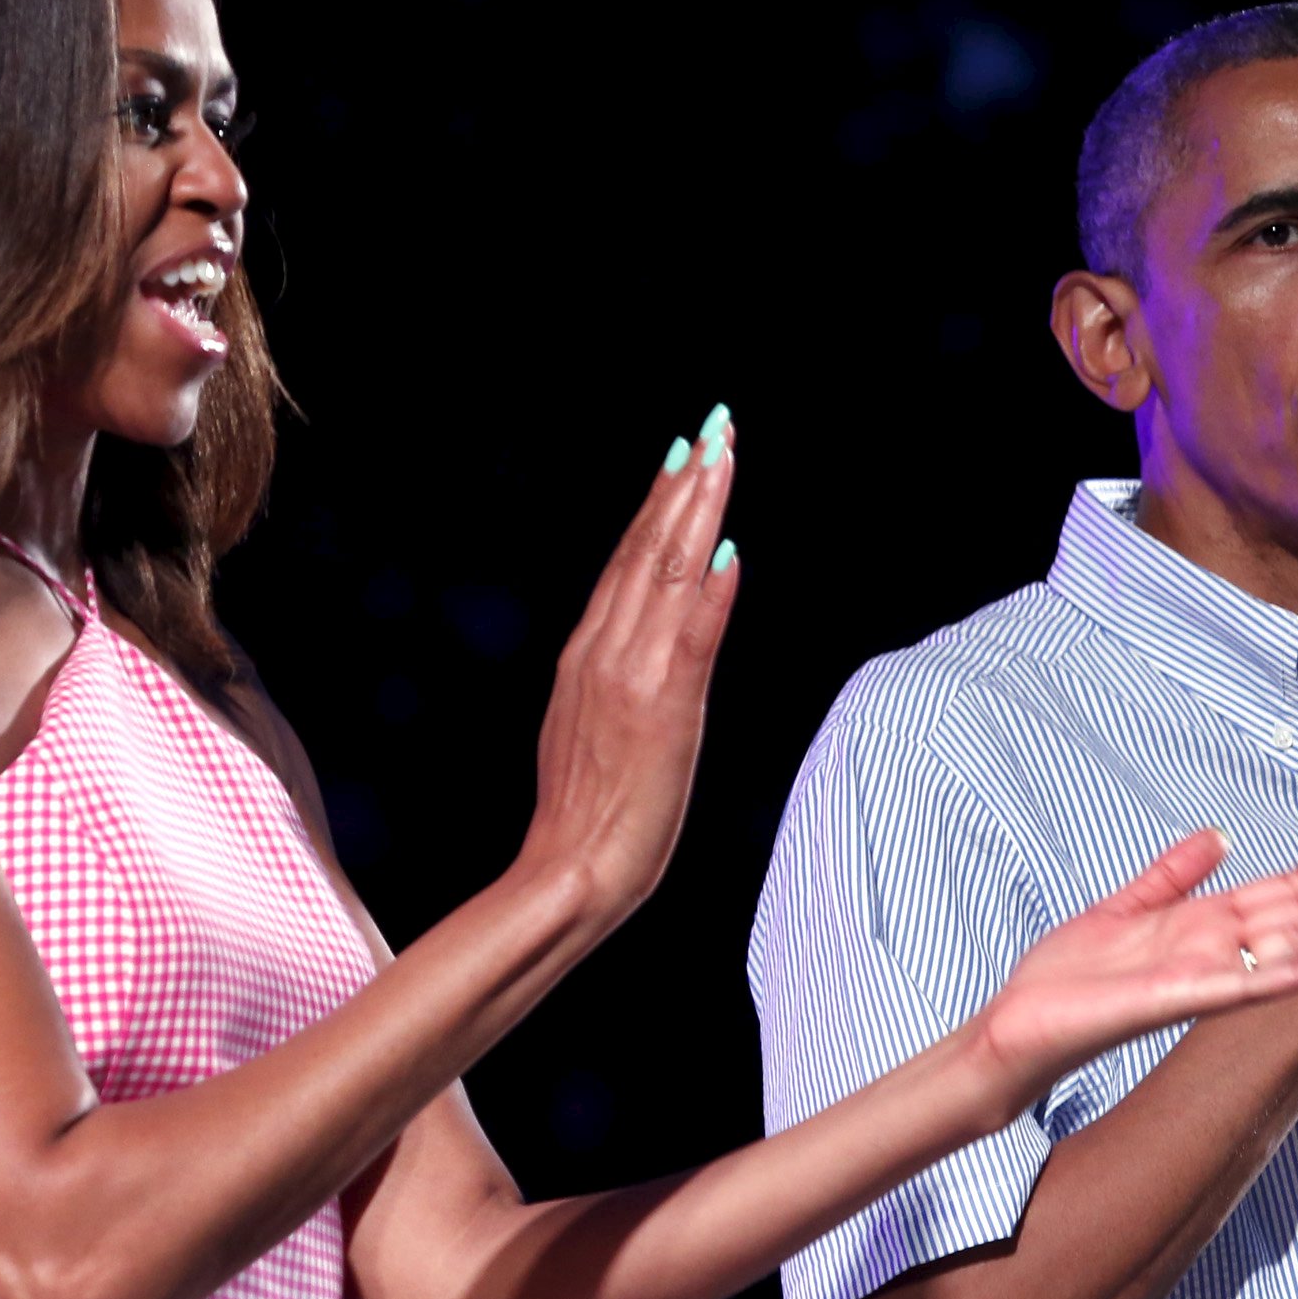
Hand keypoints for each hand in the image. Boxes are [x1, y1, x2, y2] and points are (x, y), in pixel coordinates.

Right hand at [517, 415, 740, 928]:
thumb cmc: (590, 814)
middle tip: (716, 426)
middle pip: (648, 549)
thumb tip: (657, 623)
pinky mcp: (663, 711)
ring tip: (723, 458)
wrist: (568, 872)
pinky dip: (710, 596)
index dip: (661, 501)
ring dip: (699, 513)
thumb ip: (623, 666)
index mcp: (589, 653)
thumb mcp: (595, 723)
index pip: (630, 559)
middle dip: (686, 484)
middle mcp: (606, 652)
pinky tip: (729, 555)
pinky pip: (691, 642)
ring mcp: (632, 677)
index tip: (688, 452)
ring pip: (667, 575)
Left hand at [968, 818, 1297, 1109]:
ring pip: (1292, 934)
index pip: (1290, 883)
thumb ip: (1174, 872)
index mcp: (1209, 924)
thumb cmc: (1067, 979)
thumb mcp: (1125, 905)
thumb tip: (1218, 835)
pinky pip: (1252, 987)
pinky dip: (1295, 976)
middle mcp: (1221, 948)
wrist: (1020, 1028)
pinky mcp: (1185, 998)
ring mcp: (1209, 975)